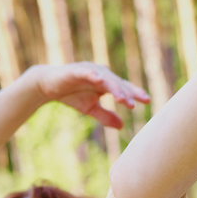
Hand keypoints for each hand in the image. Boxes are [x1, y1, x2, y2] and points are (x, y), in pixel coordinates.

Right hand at [32, 63, 149, 128]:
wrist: (48, 86)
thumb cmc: (72, 95)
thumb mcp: (90, 109)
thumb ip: (106, 116)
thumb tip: (122, 127)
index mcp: (106, 83)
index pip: (124, 88)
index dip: (135, 93)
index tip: (147, 101)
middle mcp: (101, 74)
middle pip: (118, 83)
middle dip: (126, 94)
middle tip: (133, 105)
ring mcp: (89, 71)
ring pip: (105, 79)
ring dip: (114, 88)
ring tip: (121, 99)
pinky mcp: (76, 70)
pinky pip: (86, 73)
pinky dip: (92, 75)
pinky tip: (99, 80)